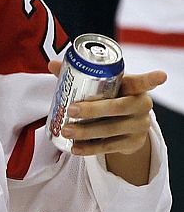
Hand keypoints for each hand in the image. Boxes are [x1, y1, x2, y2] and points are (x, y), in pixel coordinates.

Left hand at [48, 61, 166, 184]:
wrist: (124, 127)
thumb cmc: (109, 98)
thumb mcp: (101, 87)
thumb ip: (79, 75)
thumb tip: (52, 63)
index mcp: (134, 87)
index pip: (142, 82)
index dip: (151, 79)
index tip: (160, 76)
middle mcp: (141, 106)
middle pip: (118, 108)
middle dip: (93, 110)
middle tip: (71, 110)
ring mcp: (139, 126)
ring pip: (111, 130)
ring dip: (86, 131)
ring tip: (66, 130)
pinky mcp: (132, 143)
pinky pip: (108, 147)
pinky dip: (89, 148)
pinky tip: (74, 148)